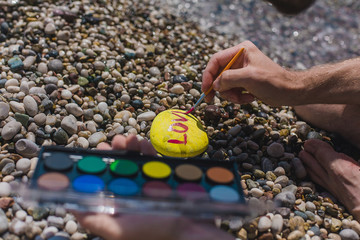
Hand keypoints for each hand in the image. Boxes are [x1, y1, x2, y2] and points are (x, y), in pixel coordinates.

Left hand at [75, 134, 234, 239]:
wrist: (191, 231)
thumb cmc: (153, 234)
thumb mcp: (117, 231)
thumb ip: (94, 220)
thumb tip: (69, 205)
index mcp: (118, 203)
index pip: (104, 180)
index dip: (99, 165)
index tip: (97, 152)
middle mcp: (132, 191)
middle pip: (119, 166)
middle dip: (115, 151)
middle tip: (115, 142)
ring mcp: (148, 182)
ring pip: (135, 159)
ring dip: (130, 146)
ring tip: (129, 139)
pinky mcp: (163, 176)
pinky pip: (153, 159)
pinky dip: (147, 149)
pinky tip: (143, 143)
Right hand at [202, 40, 302, 106]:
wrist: (290, 92)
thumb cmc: (273, 81)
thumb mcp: (249, 77)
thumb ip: (229, 79)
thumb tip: (215, 85)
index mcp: (241, 50)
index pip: (216, 60)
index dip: (208, 75)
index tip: (205, 89)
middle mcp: (239, 58)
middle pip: (218, 74)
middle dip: (221, 88)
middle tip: (215, 99)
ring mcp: (241, 70)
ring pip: (224, 84)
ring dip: (231, 95)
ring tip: (243, 99)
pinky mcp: (244, 81)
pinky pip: (232, 90)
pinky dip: (237, 97)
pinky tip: (249, 98)